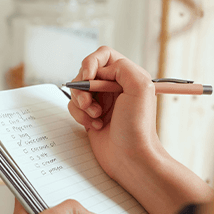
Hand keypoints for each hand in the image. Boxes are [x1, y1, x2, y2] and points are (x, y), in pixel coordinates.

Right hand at [68, 46, 159, 182]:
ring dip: (82, 103)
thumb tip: (99, 70)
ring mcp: (101, 101)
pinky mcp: (90, 115)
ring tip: (95, 117)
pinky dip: (80, 115)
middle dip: (84, 87)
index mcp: (128, 76)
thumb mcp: (140, 87)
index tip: (89, 78)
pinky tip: (94, 126)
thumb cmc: (137, 127)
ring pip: (77, 90)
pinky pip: (74, 106)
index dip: (92, 63)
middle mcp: (114, 86)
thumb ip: (121, 67)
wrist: (130, 158)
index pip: (103, 55)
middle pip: (86, 72)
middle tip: (90, 103)